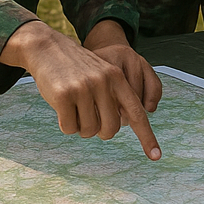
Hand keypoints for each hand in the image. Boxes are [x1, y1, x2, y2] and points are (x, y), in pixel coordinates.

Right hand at [0, 21, 160, 158]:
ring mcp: (84, 88)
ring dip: (80, 126)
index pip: (137, 112)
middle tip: (89, 117)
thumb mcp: (102, 74)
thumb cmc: (76, 69)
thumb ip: (114, 96)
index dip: (147, 136)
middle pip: (111, 129)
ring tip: (73, 106)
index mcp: (117, 77)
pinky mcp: (64, 95)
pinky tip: (61, 106)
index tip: (156, 156)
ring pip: (88, 131)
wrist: (48, 48)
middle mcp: (104, 82)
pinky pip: (69, 128)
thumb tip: (117, 127)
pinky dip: (65, 123)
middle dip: (100, 130)